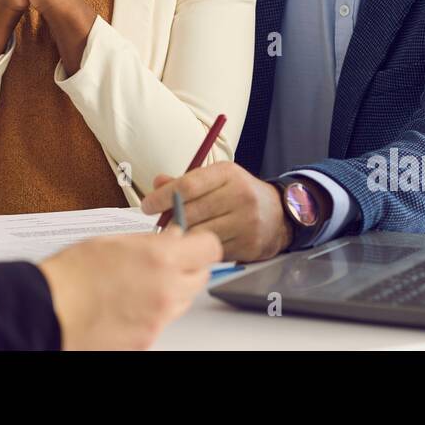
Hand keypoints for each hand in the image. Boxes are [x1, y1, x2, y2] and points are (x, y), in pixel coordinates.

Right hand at [37, 228, 220, 349]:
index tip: (193, 241)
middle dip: (188, 267)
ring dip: (171, 290)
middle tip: (168, 261)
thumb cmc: (73, 274)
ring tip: (139, 283)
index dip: (201, 243)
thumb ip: (150, 241)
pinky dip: (152, 312)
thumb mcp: (114, 241)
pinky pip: (162, 322)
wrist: (51, 310)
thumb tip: (170, 239)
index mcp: (161, 258)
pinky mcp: (147, 339)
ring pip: (182, 301)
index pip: (209, 247)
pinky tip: (127, 304)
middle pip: (200, 277)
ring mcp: (158, 318)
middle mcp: (166, 289)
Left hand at [140, 161, 291, 262]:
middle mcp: (239, 195)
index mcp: (228, 173)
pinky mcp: (249, 244)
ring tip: (174, 236)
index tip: (147, 205)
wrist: (278, 214)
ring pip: (200, 234)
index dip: (163, 196)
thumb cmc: (238, 194)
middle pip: (192, 212)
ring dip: (183, 237)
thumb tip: (157, 182)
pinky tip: (196, 246)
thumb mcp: (217, 179)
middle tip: (157, 225)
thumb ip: (186, 181)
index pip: (189, 184)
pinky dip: (200, 250)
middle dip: (169, 220)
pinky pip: (214, 251)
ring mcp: (246, 221)